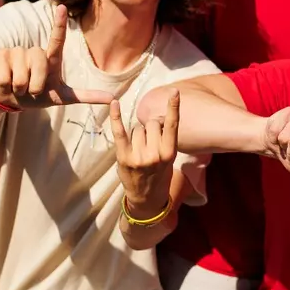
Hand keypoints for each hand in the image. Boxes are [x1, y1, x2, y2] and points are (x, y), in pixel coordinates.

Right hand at [0, 4, 114, 109]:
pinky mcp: (1, 55)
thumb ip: (86, 97)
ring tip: (18, 87)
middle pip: (39, 63)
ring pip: (21, 70)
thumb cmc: (38, 97)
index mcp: (51, 59)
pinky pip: (5, 73)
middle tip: (31, 90)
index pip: (57, 40)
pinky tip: (5, 82)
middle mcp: (35, 52)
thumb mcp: (62, 98)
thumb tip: (112, 99)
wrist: (10, 100)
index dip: (59, 24)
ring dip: (20, 86)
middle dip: (36, 83)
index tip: (61, 7)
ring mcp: (17, 51)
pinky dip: (6, 84)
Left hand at [109, 92, 179, 217]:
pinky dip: (116, 117)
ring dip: (138, 135)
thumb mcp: (169, 158)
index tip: (174, 92)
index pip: (172, 125)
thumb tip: (154, 119)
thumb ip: (163, 138)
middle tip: (150, 143)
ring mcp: (138, 156)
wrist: (147, 198)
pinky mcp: (124, 157)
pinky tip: (115, 103)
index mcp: (169, 153)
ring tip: (140, 151)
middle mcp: (155, 154)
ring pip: (137, 129)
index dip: (173, 107)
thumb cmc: (160, 174)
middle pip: (151, 124)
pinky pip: (120, 132)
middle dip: (151, 128)